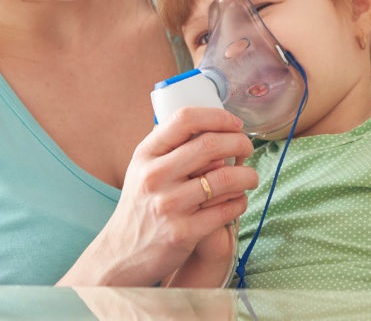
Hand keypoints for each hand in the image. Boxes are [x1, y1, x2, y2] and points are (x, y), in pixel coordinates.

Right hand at [58, 107, 256, 286]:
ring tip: (249, 177)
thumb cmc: (141, 204)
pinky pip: (227, 209)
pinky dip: (240, 202)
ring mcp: (168, 205)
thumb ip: (171, 147)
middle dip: (240, 143)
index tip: (235, 124)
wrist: (121, 252)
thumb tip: (214, 125)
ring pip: (225, 178)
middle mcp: (154, 176)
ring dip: (247, 175)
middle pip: (210, 145)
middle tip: (247, 149)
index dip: (217, 117)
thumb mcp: (144, 168)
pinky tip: (238, 200)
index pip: (184, 119)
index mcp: (146, 154)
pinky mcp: (183, 233)